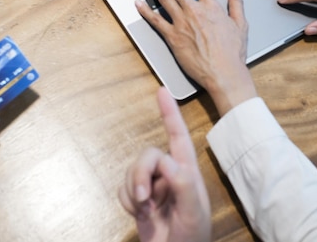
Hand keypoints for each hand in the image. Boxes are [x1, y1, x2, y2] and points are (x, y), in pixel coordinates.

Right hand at [118, 87, 210, 241]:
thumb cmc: (191, 238)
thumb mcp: (193, 213)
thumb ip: (183, 184)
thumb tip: (166, 161)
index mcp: (187, 172)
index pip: (178, 136)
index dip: (170, 113)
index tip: (162, 90)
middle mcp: (170, 174)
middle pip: (148, 155)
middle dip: (141, 174)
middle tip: (144, 198)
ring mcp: (153, 186)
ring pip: (132, 171)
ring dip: (134, 191)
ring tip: (146, 210)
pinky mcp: (139, 198)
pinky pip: (123, 188)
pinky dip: (126, 201)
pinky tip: (139, 214)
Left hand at [135, 0, 256, 114]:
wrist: (223, 72)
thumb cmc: (232, 52)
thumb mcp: (240, 25)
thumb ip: (236, 4)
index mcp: (211, 7)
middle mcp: (194, 11)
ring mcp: (181, 23)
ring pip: (164, 0)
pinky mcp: (172, 37)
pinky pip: (155, 20)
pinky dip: (145, 10)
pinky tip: (138, 3)